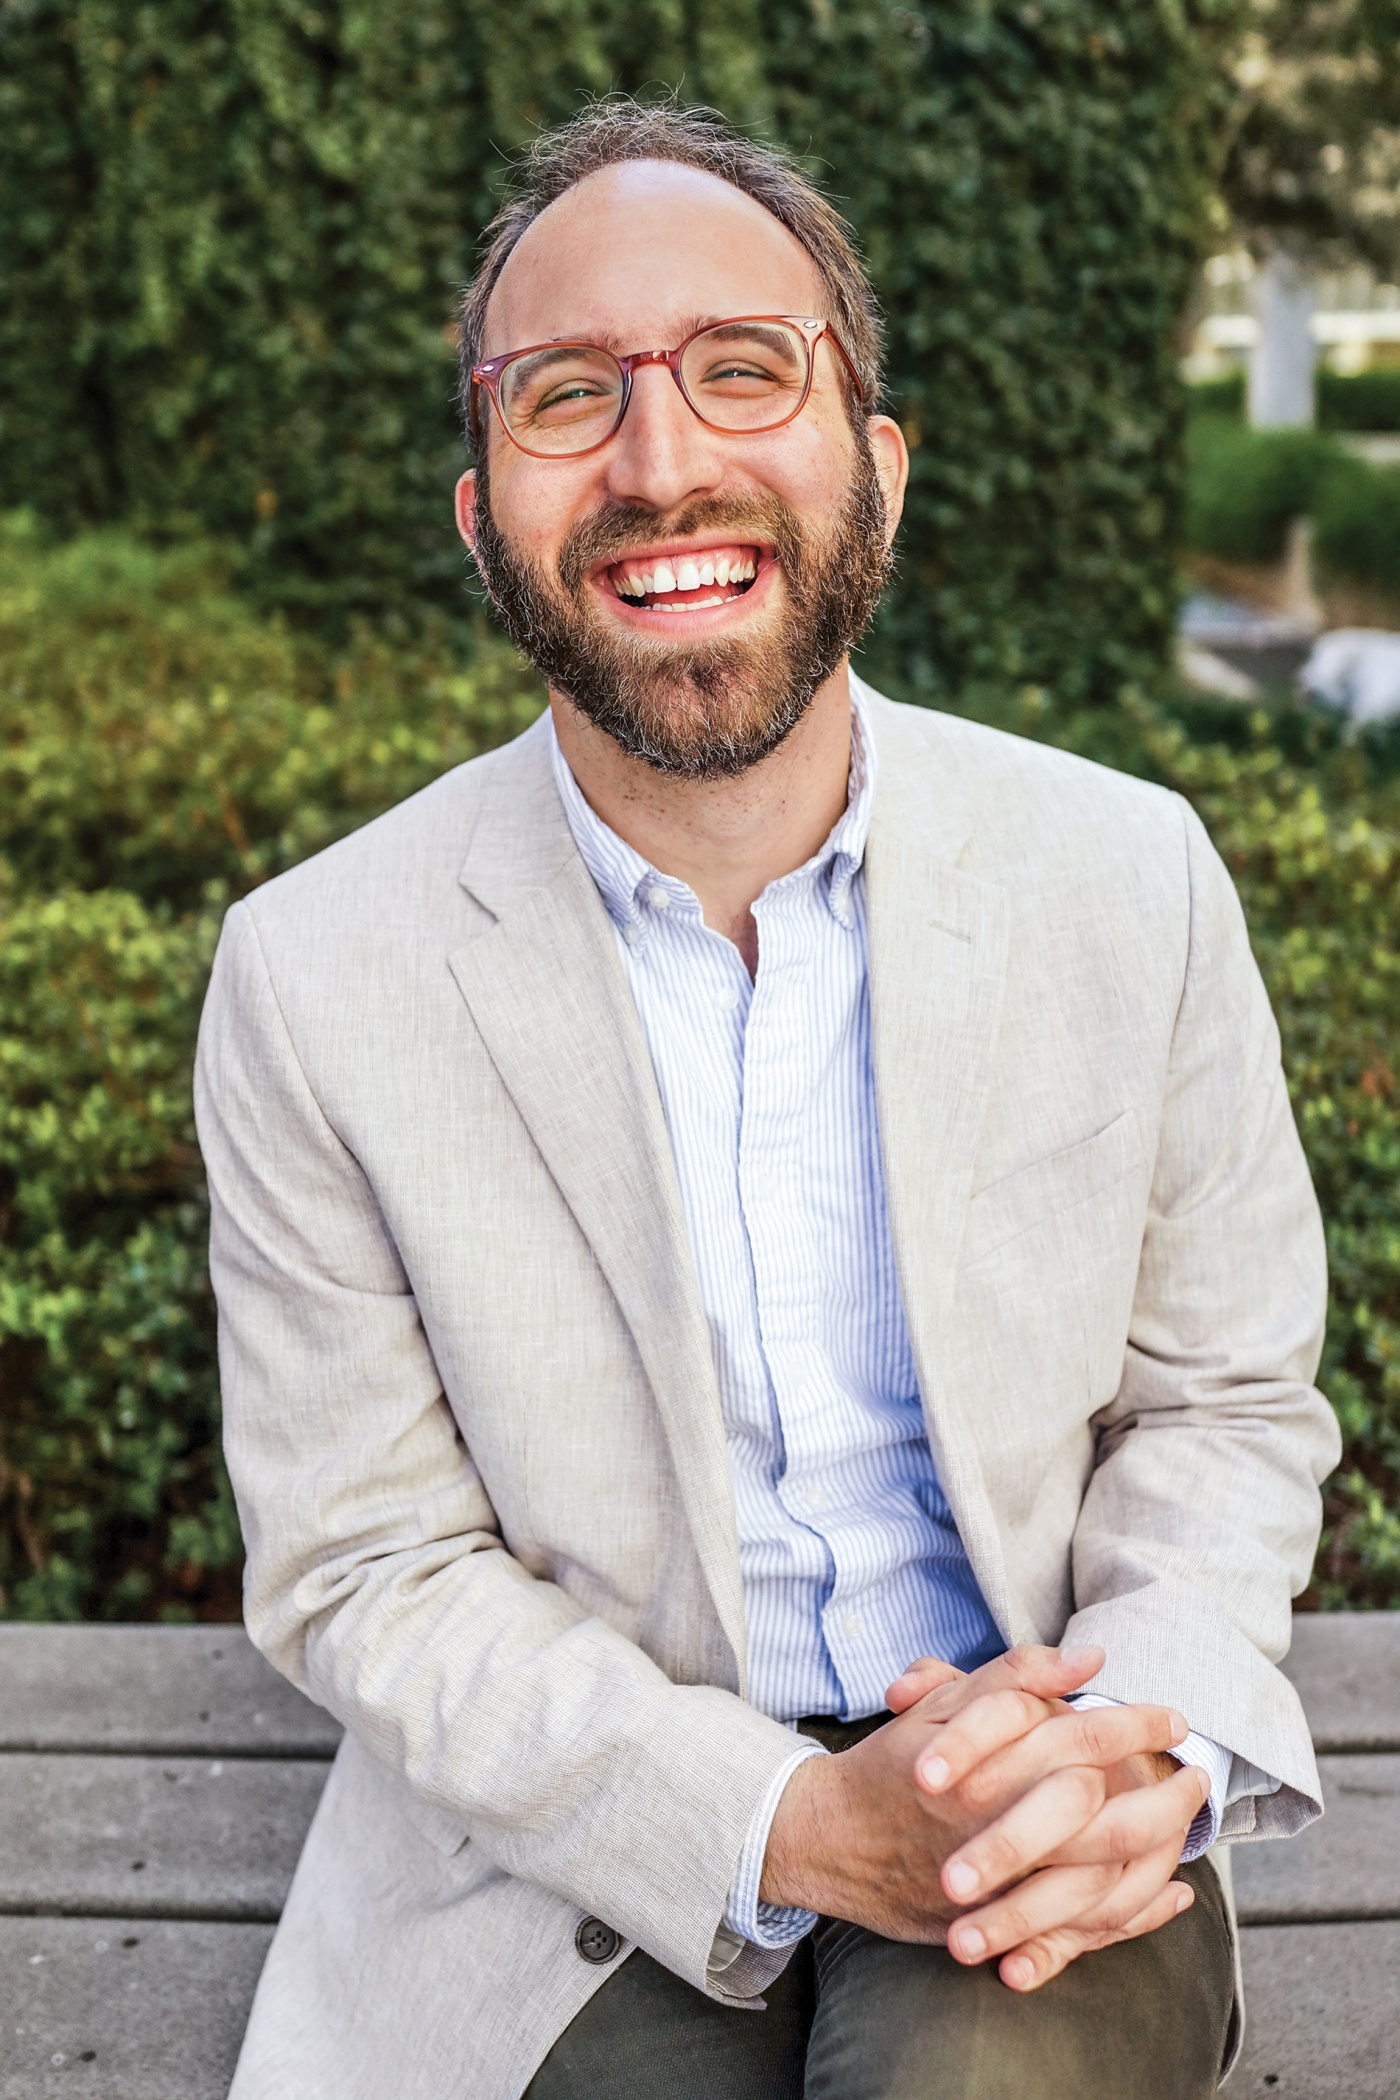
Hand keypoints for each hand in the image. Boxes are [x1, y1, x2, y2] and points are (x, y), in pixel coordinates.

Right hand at [760, 1644, 1192, 1945]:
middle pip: (1106, 1814)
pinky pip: (1082, 1929)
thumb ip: (1016, 1676)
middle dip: (1164, 1794)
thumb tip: (1091, 1657)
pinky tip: (1167, 1893)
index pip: (1082, 1739)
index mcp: (987, 1763)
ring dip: (1158, 1851)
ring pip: (1101, 1876)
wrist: (831, 1840)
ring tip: (1188, 1826)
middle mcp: (996, 1824)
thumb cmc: (893, 1765)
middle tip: (1198, 1776)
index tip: (1173, 1718)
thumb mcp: (946, 1704)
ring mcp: (999, 1884)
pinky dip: (1134, 1914)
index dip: (1137, 1726)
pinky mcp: (998, 1924)